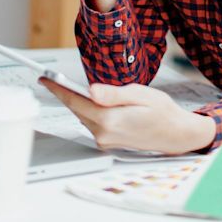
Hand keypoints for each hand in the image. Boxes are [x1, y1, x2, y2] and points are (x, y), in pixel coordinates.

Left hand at [40, 79, 216, 154]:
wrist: (176, 134)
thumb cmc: (162, 112)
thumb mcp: (140, 95)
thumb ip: (113, 94)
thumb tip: (91, 90)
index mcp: (110, 120)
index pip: (76, 102)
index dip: (58, 89)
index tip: (44, 79)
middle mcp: (104, 133)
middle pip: (77, 109)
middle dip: (65, 93)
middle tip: (52, 79)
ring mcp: (105, 140)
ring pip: (83, 116)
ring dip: (78, 102)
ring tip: (69, 87)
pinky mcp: (108, 142)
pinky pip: (92, 123)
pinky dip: (89, 111)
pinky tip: (91, 102)